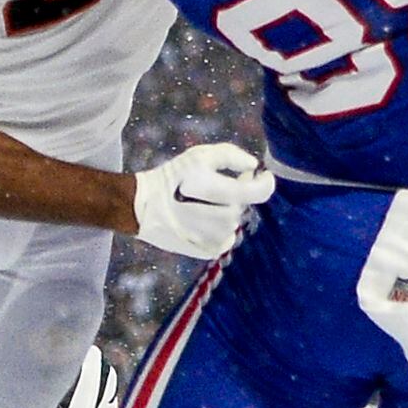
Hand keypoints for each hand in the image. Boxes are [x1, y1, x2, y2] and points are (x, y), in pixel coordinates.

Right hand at [132, 143, 274, 258]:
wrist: (142, 206)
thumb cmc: (173, 177)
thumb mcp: (200, 156)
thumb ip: (231, 156)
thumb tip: (254, 167)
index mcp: (222, 194)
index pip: (260, 192)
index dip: (266, 182)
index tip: (262, 174)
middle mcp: (222, 220)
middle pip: (242, 206)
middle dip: (234, 194)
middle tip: (215, 185)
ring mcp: (216, 239)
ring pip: (233, 222)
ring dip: (224, 211)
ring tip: (202, 204)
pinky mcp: (208, 251)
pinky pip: (225, 238)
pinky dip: (217, 228)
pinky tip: (199, 220)